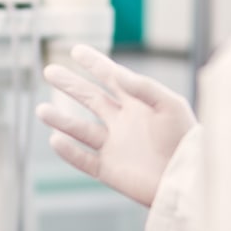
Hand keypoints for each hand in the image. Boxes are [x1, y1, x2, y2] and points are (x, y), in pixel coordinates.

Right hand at [36, 44, 195, 205]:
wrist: (189, 180)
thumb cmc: (186, 141)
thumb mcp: (171, 106)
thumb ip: (144, 88)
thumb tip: (116, 73)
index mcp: (138, 103)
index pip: (111, 78)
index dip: (94, 63)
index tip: (76, 50)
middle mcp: (123, 122)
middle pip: (90, 99)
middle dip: (70, 84)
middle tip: (49, 70)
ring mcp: (115, 146)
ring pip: (81, 130)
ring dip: (61, 120)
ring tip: (41, 110)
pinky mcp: (110, 169)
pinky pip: (84, 159)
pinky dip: (69, 151)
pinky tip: (55, 139)